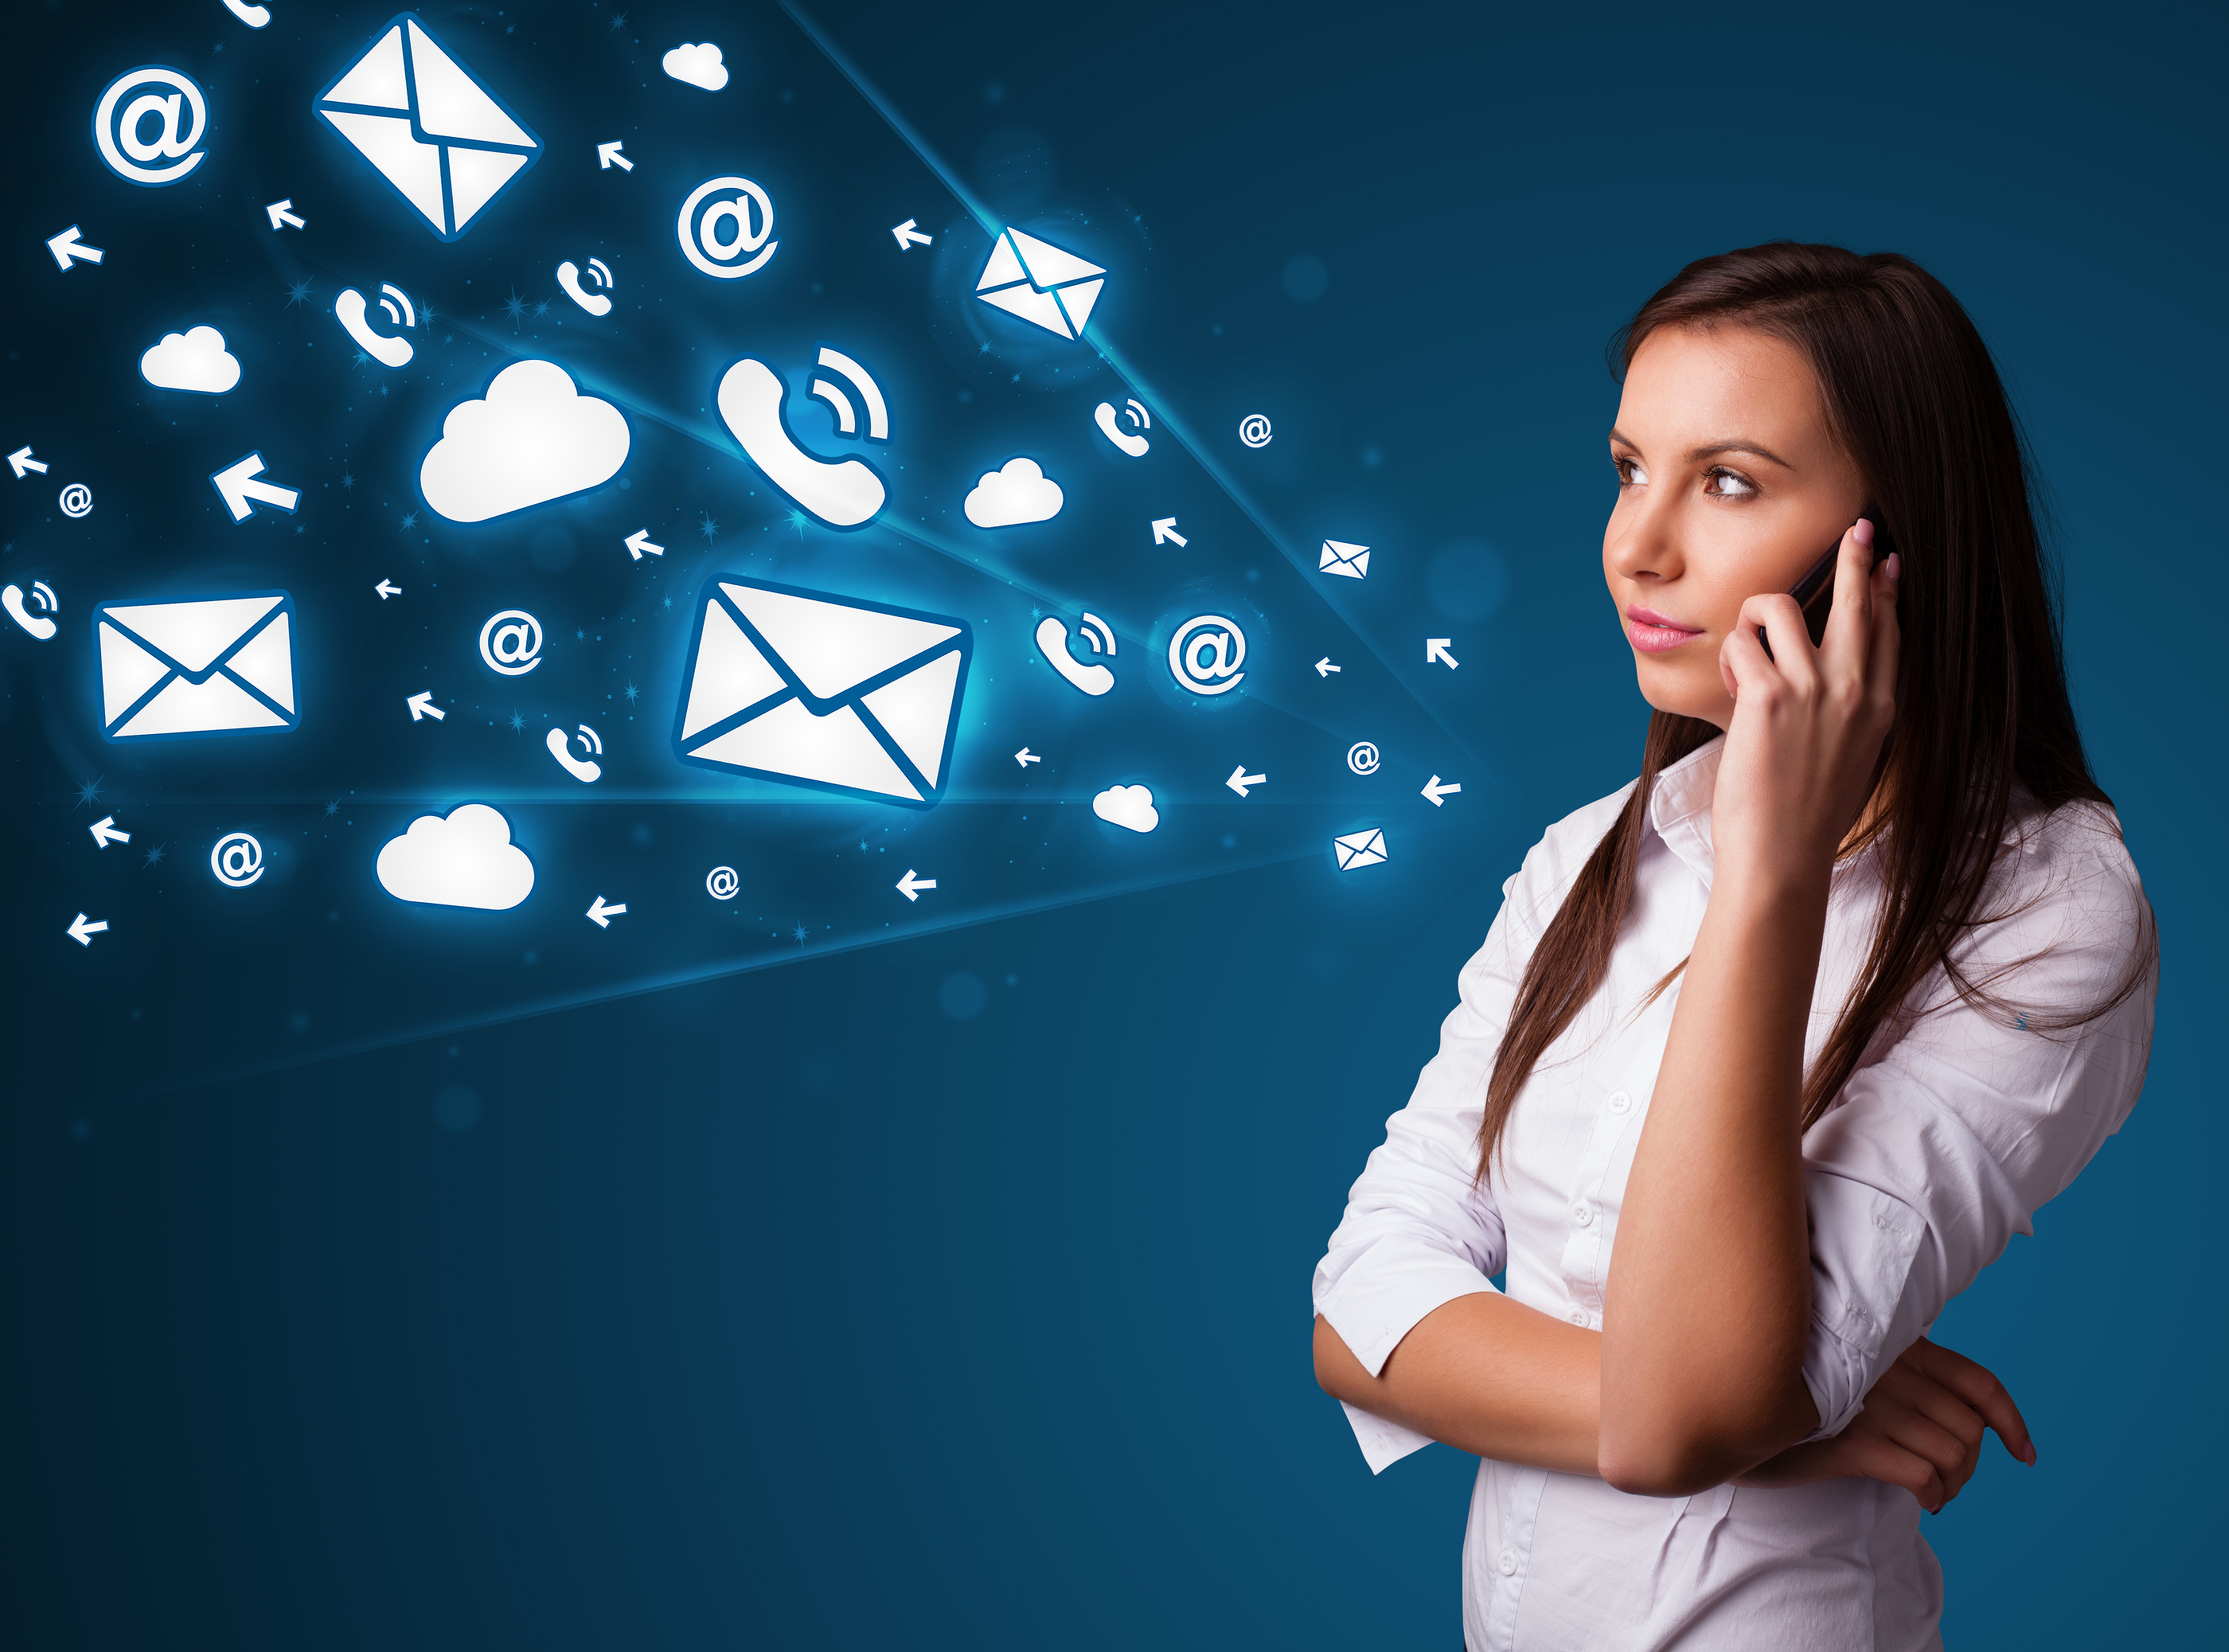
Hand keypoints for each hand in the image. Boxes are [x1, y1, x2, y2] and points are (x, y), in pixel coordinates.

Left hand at [1708, 521, 1899, 885]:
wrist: (1782, 858)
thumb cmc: (1801, 818)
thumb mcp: (1843, 760)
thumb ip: (1842, 715)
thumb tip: (1813, 679)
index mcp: (1881, 709)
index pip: (1889, 632)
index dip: (1886, 592)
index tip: (1887, 563)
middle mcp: (1856, 692)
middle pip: (1859, 602)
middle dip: (1855, 557)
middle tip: (1855, 527)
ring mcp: (1816, 691)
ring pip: (1783, 607)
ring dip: (1755, 620)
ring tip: (1746, 657)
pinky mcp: (1771, 697)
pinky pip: (1742, 642)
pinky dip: (1729, 658)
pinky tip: (1732, 688)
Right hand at [1731, 1337, 2035, 1512]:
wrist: (1729, 1403)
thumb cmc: (1794, 1391)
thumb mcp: (1849, 1369)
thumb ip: (1895, 1373)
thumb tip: (1951, 1412)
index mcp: (1896, 1347)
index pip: (1978, 1382)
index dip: (2012, 1420)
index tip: (2024, 1453)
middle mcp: (1888, 1369)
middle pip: (1969, 1427)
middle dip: (1971, 1465)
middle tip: (1949, 1482)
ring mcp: (1869, 1402)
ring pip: (1953, 1453)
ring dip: (1953, 1483)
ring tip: (1934, 1491)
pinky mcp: (1849, 1439)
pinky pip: (1922, 1472)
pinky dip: (1933, 1492)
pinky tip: (1923, 1498)